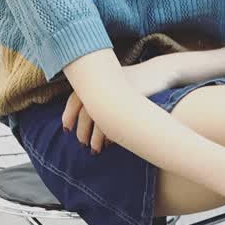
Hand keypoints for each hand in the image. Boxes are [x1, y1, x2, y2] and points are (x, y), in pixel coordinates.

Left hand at [61, 55, 180, 152]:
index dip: (68, 116)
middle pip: (84, 113)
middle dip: (81, 131)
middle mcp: (101, 87)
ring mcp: (115, 96)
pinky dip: (109, 137)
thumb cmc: (136, 83)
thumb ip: (101, 94)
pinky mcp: (128, 105)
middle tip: (82, 144)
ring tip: (95, 150)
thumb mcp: (115, 85)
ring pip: (97, 121)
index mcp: (95, 80)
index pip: (74, 100)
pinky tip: (109, 145)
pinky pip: (115, 125)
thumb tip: (88, 114)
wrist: (158, 74)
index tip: (67, 129)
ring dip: (94, 139)